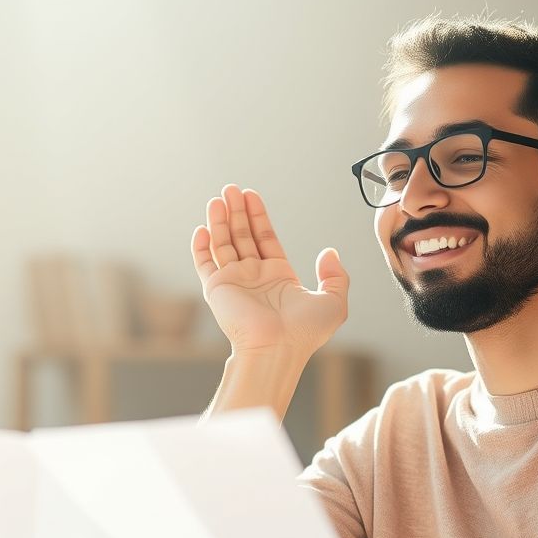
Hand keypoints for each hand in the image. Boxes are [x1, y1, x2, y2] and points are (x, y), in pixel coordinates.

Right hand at [191, 185, 348, 356]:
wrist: (277, 348)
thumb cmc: (305, 331)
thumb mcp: (334, 301)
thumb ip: (335, 276)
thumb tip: (329, 252)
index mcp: (278, 277)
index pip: (265, 238)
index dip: (258, 217)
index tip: (251, 196)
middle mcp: (254, 277)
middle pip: (242, 236)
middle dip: (238, 212)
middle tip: (231, 189)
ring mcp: (234, 282)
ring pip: (223, 244)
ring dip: (220, 221)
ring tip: (219, 198)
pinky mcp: (216, 288)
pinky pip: (205, 263)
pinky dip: (201, 246)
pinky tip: (203, 227)